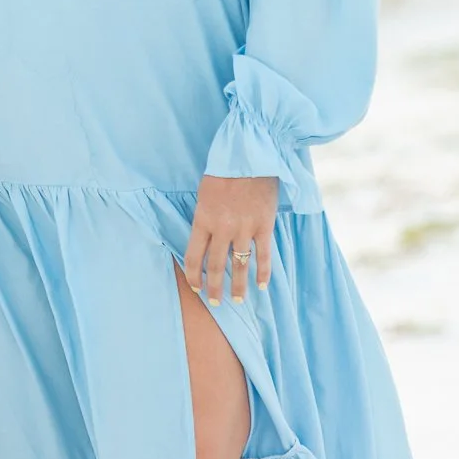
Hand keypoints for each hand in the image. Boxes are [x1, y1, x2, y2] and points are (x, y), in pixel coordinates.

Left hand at [183, 174, 276, 304]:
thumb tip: (206, 239)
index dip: (194, 276)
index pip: (194, 257)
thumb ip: (205, 218)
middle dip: (215, 288)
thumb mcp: (204, 194)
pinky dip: (263, 272)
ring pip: (239, 265)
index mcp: (202, 219)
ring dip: (238, 286)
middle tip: (216, 303)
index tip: (196, 287)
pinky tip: (263, 285)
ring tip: (238, 300)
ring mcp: (244, 229)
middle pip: (216, 266)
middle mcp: (222, 228)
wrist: (250, 155)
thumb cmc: (224, 171)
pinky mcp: (264, 226)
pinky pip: (263, 255)